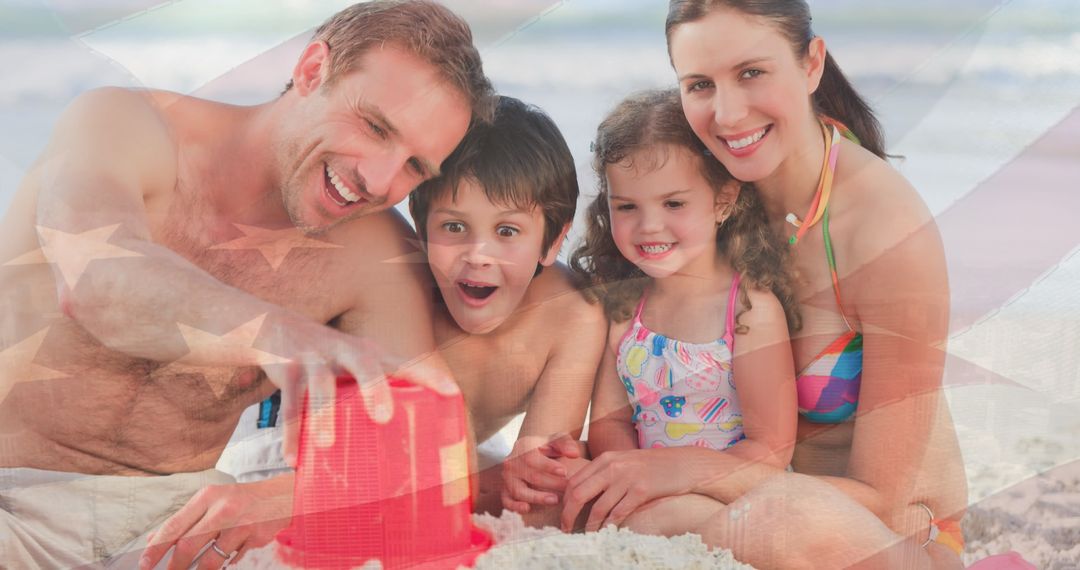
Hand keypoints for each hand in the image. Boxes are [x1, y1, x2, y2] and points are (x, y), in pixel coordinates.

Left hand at [139, 475, 293, 569]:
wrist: (282, 496)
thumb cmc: (241, 499)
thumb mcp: (212, 501)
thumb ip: (184, 519)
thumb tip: (154, 538)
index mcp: (208, 497)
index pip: (175, 525)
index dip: (156, 548)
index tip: (145, 563)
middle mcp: (223, 509)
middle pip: (189, 544)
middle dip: (174, 566)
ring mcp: (241, 524)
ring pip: (210, 559)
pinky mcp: (255, 538)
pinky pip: (232, 560)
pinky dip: (226, 564)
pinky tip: (226, 559)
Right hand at [260, 315, 457, 463]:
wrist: (278, 329)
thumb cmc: (329, 360)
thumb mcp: (354, 367)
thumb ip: (375, 393)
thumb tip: (400, 446)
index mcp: (368, 353)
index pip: (403, 362)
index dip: (428, 376)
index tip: (452, 393)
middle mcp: (345, 351)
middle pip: (364, 364)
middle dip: (374, 388)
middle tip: (384, 418)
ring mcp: (315, 358)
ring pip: (319, 384)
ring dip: (322, 414)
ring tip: (326, 444)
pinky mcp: (287, 368)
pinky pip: (287, 403)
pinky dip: (290, 433)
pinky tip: (294, 459)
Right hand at [501, 434, 582, 512]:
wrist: (532, 453)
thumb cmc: (548, 447)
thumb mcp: (557, 440)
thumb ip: (566, 444)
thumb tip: (574, 454)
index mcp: (522, 446)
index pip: (533, 458)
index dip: (548, 466)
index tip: (564, 472)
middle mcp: (511, 462)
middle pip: (530, 476)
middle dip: (550, 484)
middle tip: (567, 489)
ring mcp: (507, 478)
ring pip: (519, 491)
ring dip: (537, 497)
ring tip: (555, 500)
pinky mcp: (505, 491)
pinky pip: (507, 501)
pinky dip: (515, 506)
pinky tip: (527, 509)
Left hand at [561, 448, 691, 531]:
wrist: (683, 464)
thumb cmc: (652, 466)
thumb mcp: (624, 462)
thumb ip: (604, 473)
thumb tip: (581, 492)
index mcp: (605, 459)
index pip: (574, 481)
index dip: (564, 501)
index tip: (564, 515)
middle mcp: (612, 467)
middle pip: (578, 494)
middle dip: (568, 515)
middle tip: (566, 529)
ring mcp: (627, 478)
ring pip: (597, 508)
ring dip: (589, 526)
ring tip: (587, 536)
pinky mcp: (641, 491)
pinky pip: (618, 513)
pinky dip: (609, 526)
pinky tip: (606, 533)